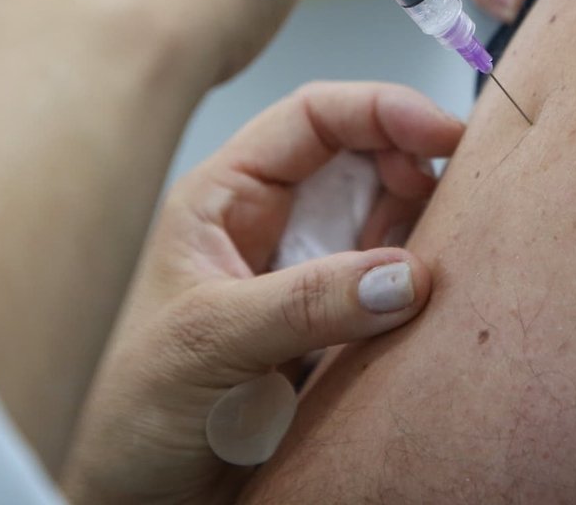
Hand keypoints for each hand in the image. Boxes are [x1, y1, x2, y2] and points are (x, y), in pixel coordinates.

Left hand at [61, 82, 463, 503]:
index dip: (381, 110)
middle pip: (362, 159)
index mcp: (225, 196)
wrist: (134, 496)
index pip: (312, 118)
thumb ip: (305, 303)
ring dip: (418, 230)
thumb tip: (404, 276)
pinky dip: (416, 286)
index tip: (441, 131)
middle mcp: (271, 222)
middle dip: (410, 166)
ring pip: (384, 220)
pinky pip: (388, 285)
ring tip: (438, 256)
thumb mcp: (209, 342)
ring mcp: (304, 272)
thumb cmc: (126, 410)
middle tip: (448, 202)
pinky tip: (423, 301)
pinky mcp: (330, 323)